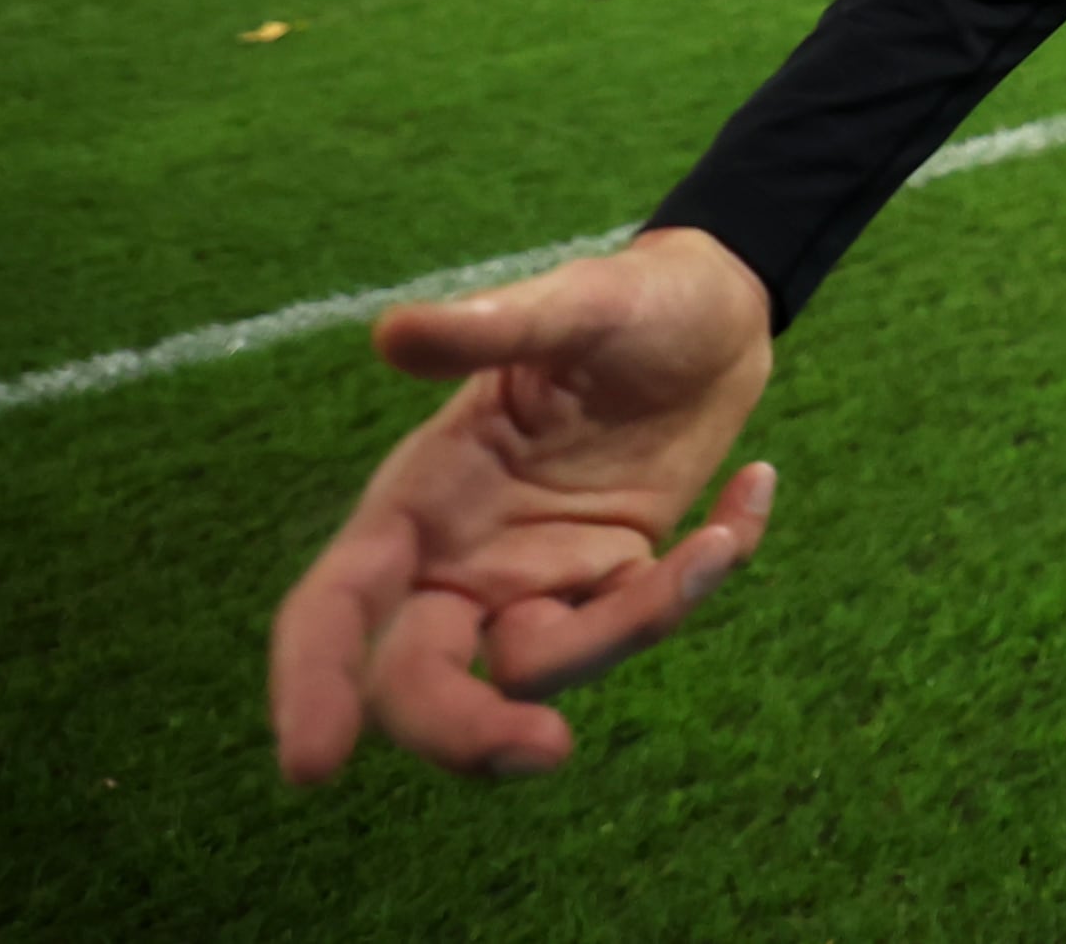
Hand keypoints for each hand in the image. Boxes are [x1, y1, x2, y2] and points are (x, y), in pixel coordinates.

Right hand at [269, 225, 780, 782]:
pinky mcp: (617, 575)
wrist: (713, 310)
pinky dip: (701, 577)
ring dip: (630, 630)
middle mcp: (463, 556)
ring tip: (716, 544)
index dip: (312, 683)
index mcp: (418, 498)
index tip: (314, 764)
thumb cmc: (625, 301)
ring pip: (539, 668)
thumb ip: (491, 328)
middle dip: (465, 731)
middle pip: (421, 680)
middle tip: (547, 746)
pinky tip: (753, 489)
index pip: (335, 607)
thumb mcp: (572, 301)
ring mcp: (538, 575)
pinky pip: (643, 618)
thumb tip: (396, 331)